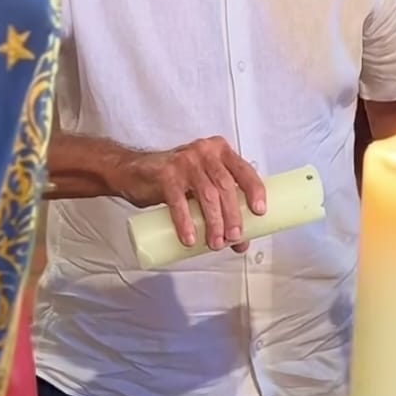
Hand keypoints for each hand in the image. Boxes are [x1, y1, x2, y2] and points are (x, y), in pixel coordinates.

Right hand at [115, 137, 266, 251]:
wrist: (135, 171)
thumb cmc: (176, 179)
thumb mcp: (202, 186)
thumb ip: (220, 208)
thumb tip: (241, 242)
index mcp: (220, 152)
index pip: (244, 169)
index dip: (255, 190)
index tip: (260, 212)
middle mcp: (205, 152)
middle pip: (226, 186)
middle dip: (233, 215)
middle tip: (234, 237)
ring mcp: (185, 162)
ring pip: (207, 195)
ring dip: (214, 222)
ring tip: (215, 243)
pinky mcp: (166, 175)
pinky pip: (179, 201)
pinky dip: (186, 222)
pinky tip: (190, 238)